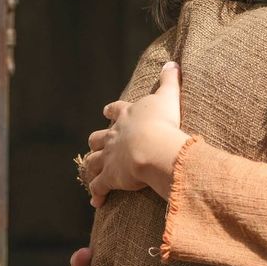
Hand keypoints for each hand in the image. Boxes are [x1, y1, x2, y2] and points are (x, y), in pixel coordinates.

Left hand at [84, 62, 188, 206]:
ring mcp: (110, 157)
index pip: (115, 111)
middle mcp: (114, 136)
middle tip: (98, 144)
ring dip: (94, 166)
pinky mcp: (110, 177)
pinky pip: (99, 188)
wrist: (154, 147)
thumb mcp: (168, 97)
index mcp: (126, 117)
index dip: (111, 112)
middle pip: (98, 137)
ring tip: (94, 172)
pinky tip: (96, 203)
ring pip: (94, 161)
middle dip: (98, 141)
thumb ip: (170, 80)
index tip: (107, 112)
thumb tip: (172, 62)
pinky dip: (96, 195)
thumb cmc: (162, 122)